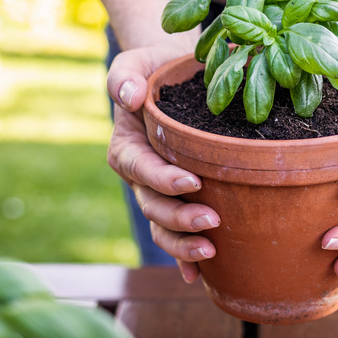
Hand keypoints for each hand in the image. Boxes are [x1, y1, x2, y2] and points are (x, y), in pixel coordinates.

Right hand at [106, 47, 219, 283]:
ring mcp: (158, 193)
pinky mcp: (178, 200)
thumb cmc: (155, 69)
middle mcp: (140, 176)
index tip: (191, 182)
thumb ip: (125, 77)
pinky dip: (184, 258)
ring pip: (162, 227)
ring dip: (182, 244)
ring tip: (211, 252)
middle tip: (211, 222)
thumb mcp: (136, 63)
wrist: (174, 78)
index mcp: (128, 147)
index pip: (140, 168)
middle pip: (152, 206)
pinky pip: (176, 234)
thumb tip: (131, 97)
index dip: (162, 179)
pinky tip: (200, 275)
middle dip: (178, 219)